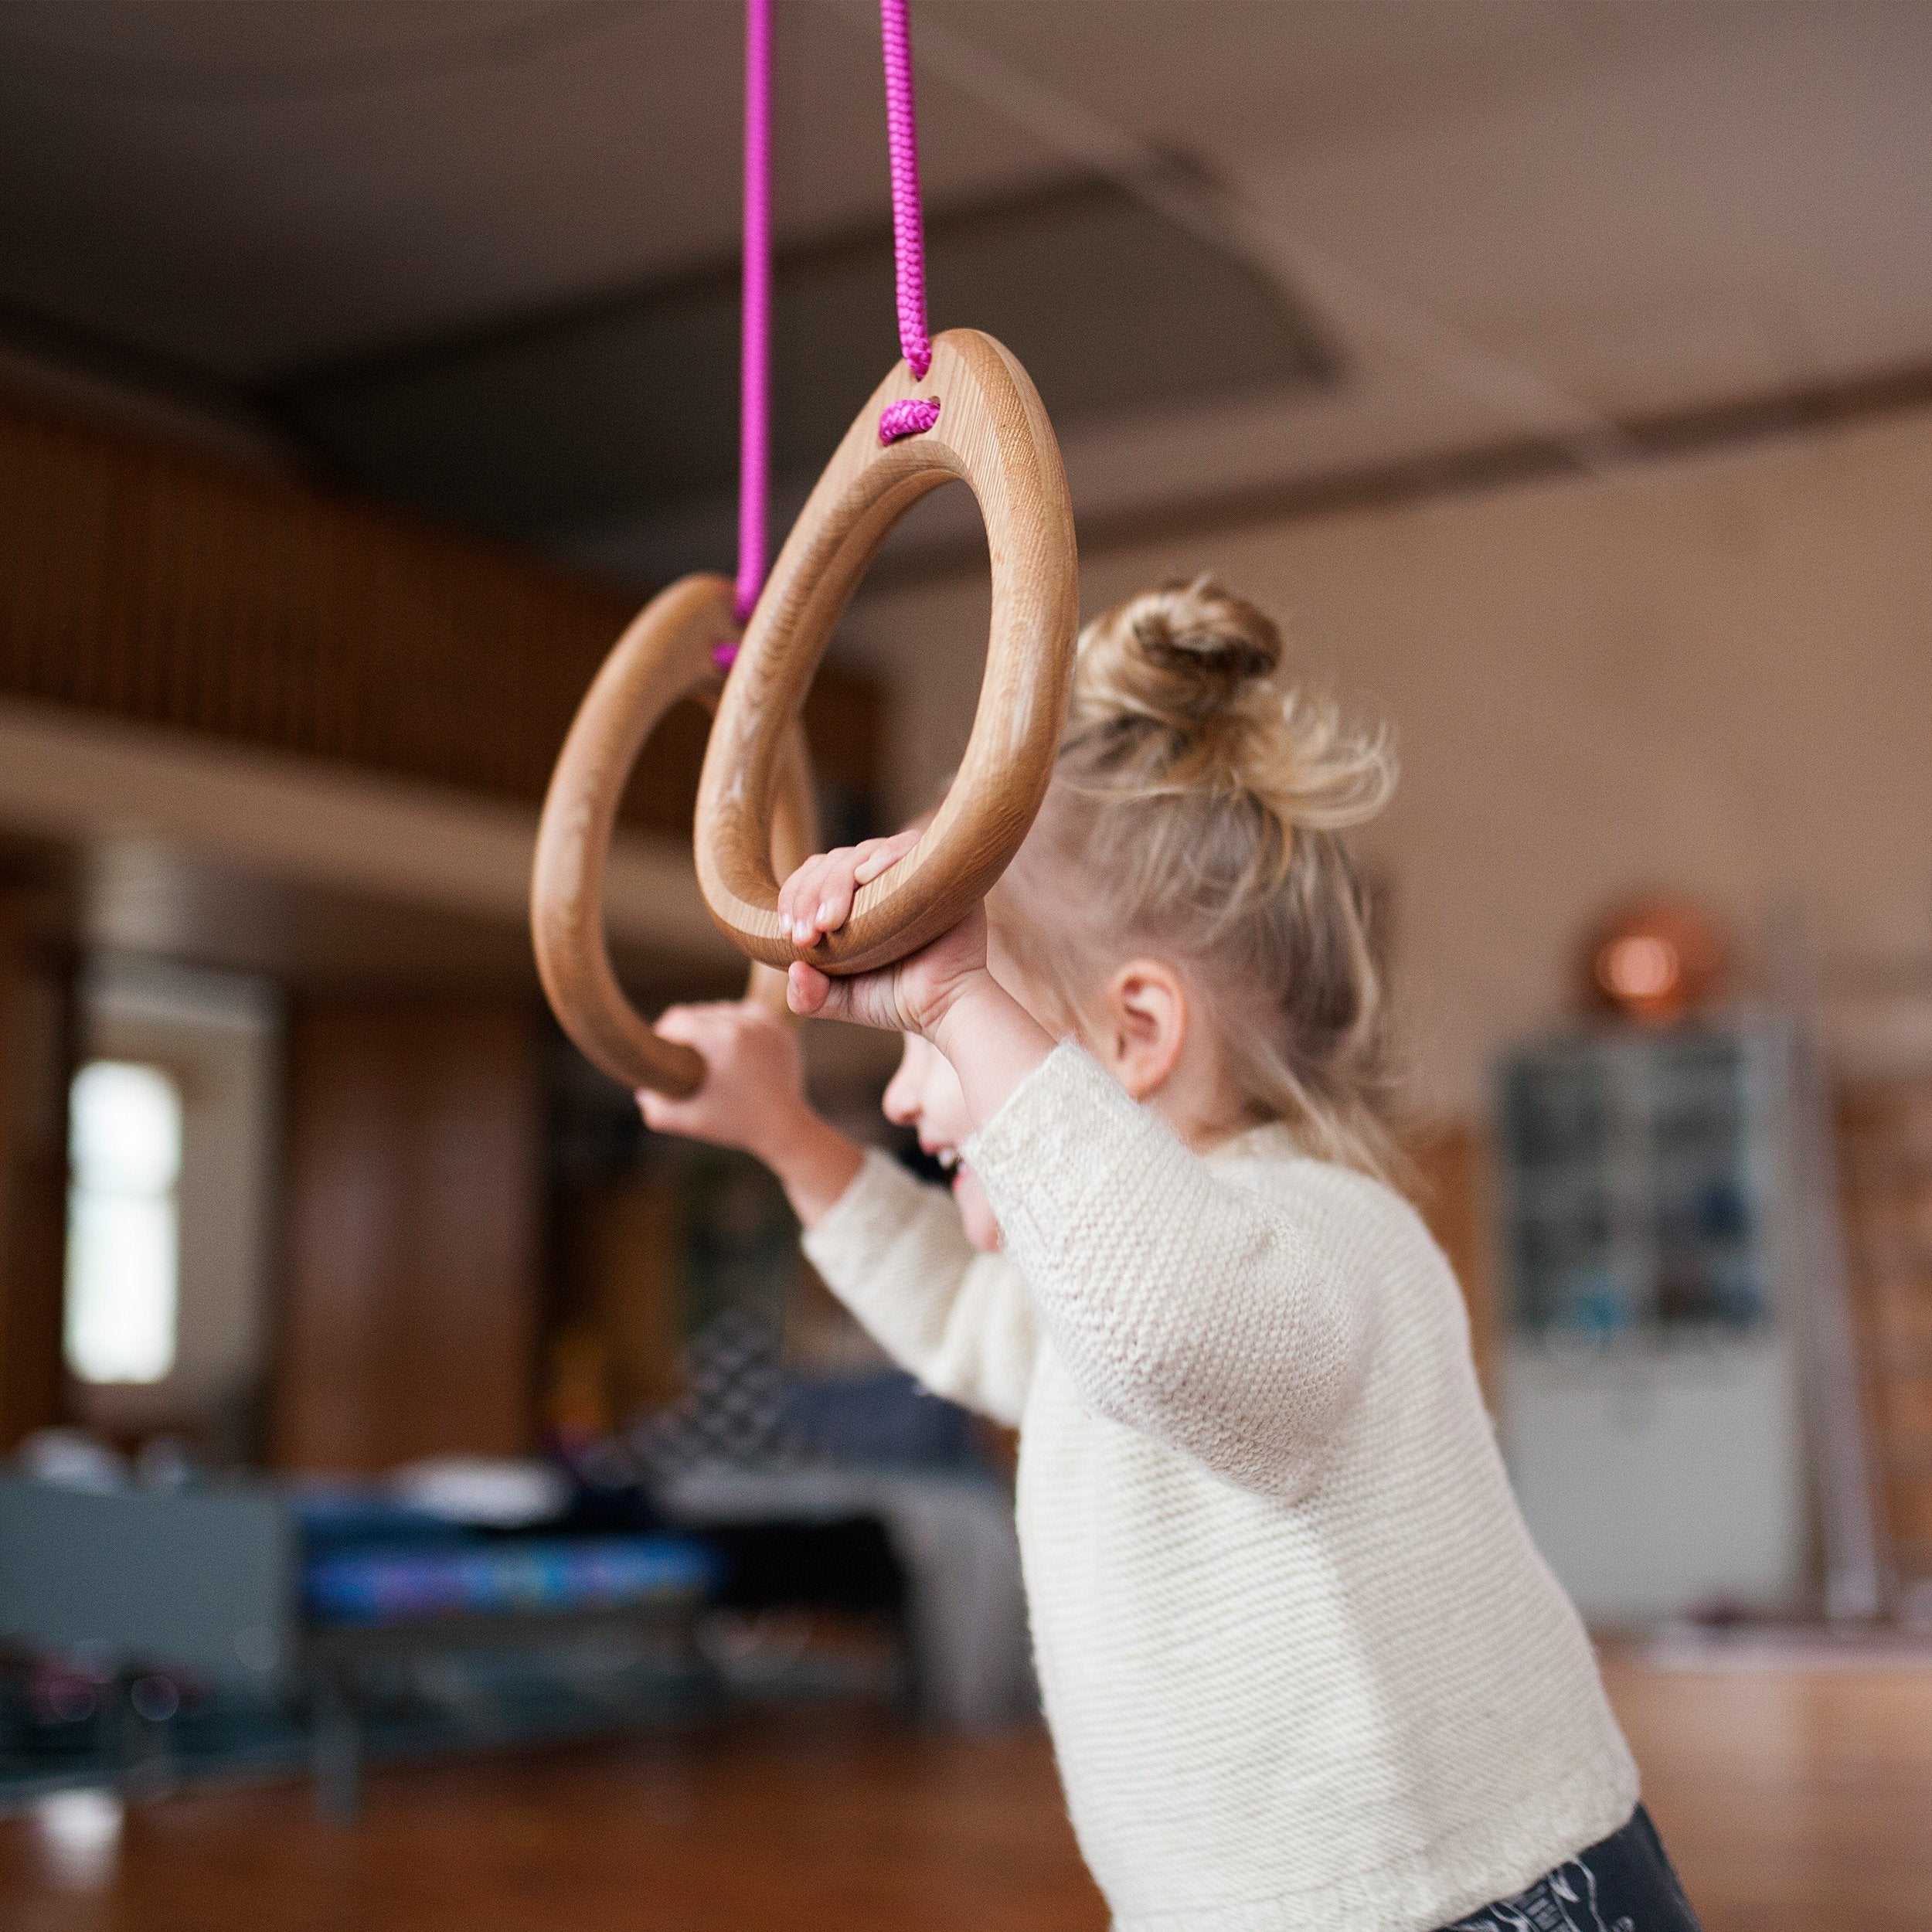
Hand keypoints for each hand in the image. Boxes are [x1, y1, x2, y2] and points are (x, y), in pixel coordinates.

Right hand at [636, 1001, 807, 1159]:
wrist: (785, 1128)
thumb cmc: (735, 1126)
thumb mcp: (691, 1122)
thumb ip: (657, 1110)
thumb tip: (641, 1092)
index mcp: (721, 1040)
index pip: (678, 1018)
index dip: (663, 1032)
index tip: (660, 1050)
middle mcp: (744, 1024)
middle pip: (699, 1012)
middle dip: (685, 1031)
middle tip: (680, 1055)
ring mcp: (764, 1024)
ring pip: (722, 1010)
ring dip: (709, 1025)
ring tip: (703, 1050)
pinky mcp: (778, 1027)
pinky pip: (745, 1012)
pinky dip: (735, 1023)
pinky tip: (728, 1042)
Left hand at [776, 832, 992, 1040]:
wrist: (947, 1008)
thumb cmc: (898, 1001)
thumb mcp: (842, 999)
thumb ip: (809, 994)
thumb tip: (794, 970)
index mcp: (854, 897)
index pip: (814, 876)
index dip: (795, 898)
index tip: (790, 934)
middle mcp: (880, 878)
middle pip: (833, 861)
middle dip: (809, 895)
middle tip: (807, 937)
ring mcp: (909, 870)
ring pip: (861, 852)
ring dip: (836, 883)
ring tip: (828, 923)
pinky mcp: (940, 868)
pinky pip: (909, 845)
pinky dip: (884, 856)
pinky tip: (865, 877)